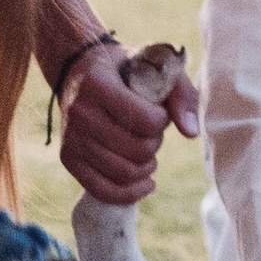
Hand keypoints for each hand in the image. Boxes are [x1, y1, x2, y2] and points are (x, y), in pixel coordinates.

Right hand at [57, 44, 199, 203]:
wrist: (81, 72)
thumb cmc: (126, 70)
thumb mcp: (157, 66)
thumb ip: (182, 94)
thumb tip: (191, 132)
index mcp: (98, 84)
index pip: (146, 120)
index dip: (163, 121)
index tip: (159, 112)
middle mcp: (79, 112)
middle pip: (137, 150)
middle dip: (155, 143)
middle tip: (152, 131)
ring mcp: (71, 138)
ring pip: (124, 173)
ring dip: (147, 166)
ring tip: (148, 152)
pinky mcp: (68, 159)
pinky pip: (103, 191)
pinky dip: (130, 193)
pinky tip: (146, 183)